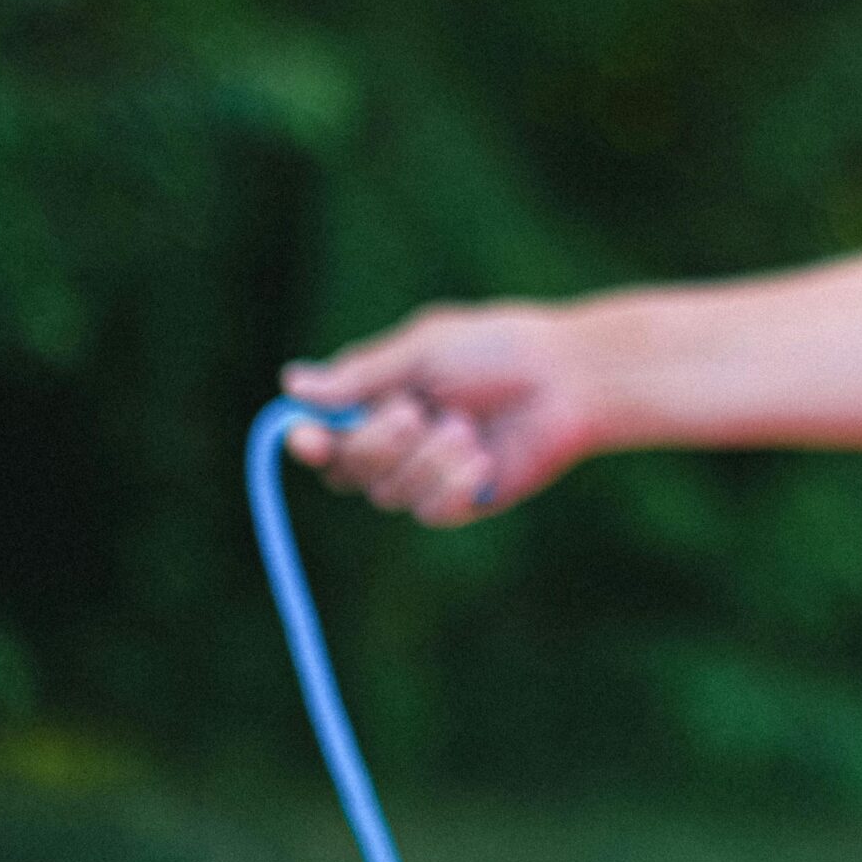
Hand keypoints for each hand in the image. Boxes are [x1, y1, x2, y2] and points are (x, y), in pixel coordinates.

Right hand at [279, 301, 604, 525]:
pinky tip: (483, 460)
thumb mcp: (427, 350)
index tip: (310, 438)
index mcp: (377, 397)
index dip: (309, 441)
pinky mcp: (460, 500)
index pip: (322, 432)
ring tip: (468, 427)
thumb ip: (364, 374)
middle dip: (376, 444)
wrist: (569, 380)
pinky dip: (454, 484)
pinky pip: (431, 511)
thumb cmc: (500, 350)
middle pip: (346, 470)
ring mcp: (426, 472)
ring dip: (427, 460)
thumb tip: (292, 384)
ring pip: (389, 494)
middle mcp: (394, 439)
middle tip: (416, 411)